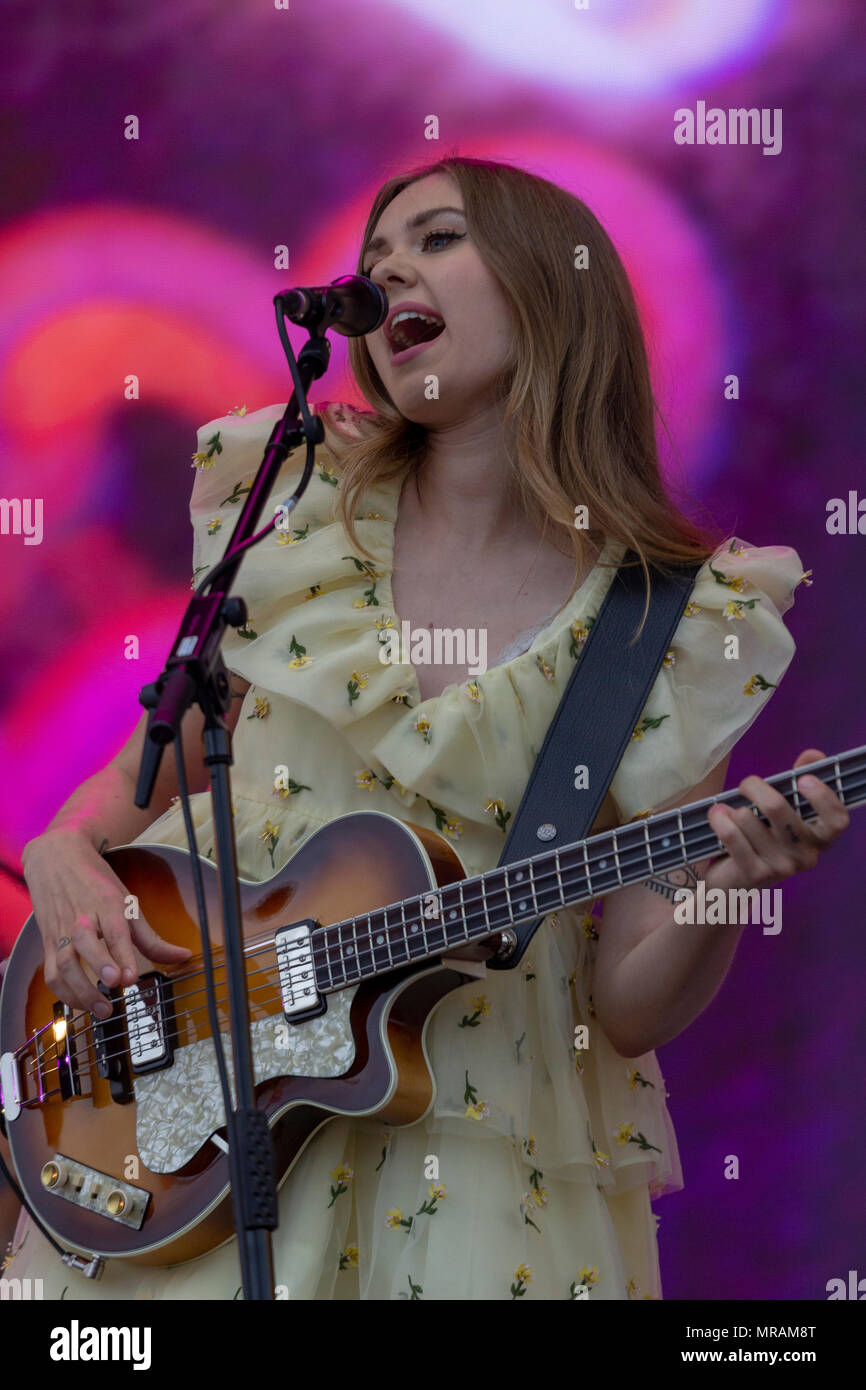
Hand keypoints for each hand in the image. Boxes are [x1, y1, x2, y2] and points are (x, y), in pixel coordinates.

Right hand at [20, 829, 190, 1018]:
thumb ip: (152, 938)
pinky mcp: (47, 944)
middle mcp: (81, 918)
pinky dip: (64, 993)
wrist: (56, 859)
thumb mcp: (128, 904)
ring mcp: (61, 932)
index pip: (115, 930)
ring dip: (81, 989)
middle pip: (85, 943)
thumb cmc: (96, 885)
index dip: (122, 954)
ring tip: (103, 1009)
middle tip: (115, 984)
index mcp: (106, 904)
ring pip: (64, 962)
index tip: (130, 977)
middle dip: (100, 965)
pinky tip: (82, 1005)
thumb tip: (183, 956)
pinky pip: (51, 973)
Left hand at [704, 748, 850, 893]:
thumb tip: (813, 754)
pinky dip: (719, 819)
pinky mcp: (755, 874)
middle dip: (754, 787)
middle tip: (746, 784)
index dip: (824, 797)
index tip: (803, 779)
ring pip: (748, 818)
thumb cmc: (762, 837)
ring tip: (727, 810)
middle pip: (778, 808)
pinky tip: (717, 815)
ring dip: (732, 808)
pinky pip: (732, 835)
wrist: (735, 882)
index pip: (837, 819)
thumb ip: (797, 782)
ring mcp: (782, 868)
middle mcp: (806, 855)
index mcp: (819, 838)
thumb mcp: (782, 810)